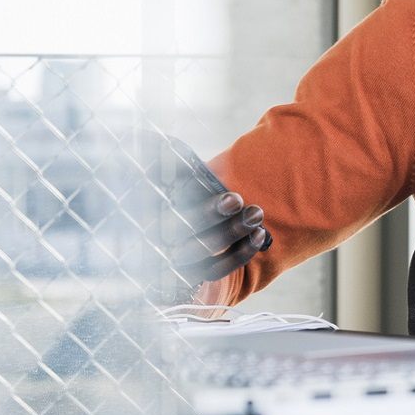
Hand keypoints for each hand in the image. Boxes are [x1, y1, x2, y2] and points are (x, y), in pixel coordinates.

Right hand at [142, 133, 270, 300]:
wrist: (207, 224)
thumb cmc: (192, 193)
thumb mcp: (184, 175)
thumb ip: (172, 161)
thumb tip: (161, 141)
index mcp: (155, 210)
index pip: (170, 209)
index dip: (200, 204)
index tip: (232, 196)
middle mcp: (162, 237)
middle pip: (185, 230)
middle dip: (215, 216)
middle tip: (240, 200)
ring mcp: (180, 258)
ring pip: (204, 251)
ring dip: (233, 232)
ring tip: (257, 214)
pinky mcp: (197, 273)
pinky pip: (217, 269)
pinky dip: (239, 254)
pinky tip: (258, 235)